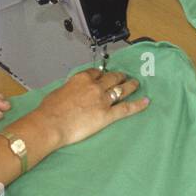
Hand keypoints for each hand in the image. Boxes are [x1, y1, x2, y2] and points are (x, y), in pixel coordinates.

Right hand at [32, 69, 148, 147]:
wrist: (51, 123)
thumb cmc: (49, 110)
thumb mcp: (59, 91)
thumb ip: (70, 89)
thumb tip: (72, 92)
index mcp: (82, 78)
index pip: (97, 72)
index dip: (102, 74)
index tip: (104, 75)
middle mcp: (95, 86)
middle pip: (112, 78)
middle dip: (119, 76)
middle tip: (123, 77)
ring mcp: (103, 100)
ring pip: (121, 89)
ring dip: (130, 86)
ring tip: (136, 84)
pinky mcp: (107, 115)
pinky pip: (126, 108)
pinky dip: (138, 104)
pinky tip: (146, 101)